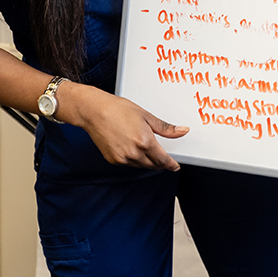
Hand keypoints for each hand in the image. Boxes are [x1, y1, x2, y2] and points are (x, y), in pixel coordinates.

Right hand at [57, 82, 186, 169]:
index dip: (171, 164)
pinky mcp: (113, 160)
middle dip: (160, 162)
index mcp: (145, 142)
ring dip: (147, 161)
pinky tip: (131, 148)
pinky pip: (128, 164)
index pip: (163, 160)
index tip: (175, 166)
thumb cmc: (118, 110)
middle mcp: (134, 154)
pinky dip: (133, 159)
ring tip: (145, 148)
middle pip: (153, 165)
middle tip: (162, 156)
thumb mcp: (146, 116)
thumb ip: (166, 128)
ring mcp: (123, 159)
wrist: (94, 112)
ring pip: (141, 165)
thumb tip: (183, 131)